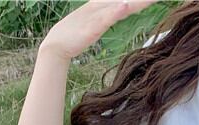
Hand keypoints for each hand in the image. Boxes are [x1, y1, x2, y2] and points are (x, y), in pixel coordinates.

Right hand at [39, 0, 161, 60]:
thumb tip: (124, 8)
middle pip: (127, 1)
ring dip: (134, 1)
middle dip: (142, 0)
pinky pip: (105, 18)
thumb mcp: (98, 23)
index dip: (141, 1)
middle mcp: (100, 7)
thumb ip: (110, 16)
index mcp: (103, 6)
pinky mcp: (91, 27)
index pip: (127, 1)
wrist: (56, 45)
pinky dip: (115, 11)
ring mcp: (95, 16)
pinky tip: (124, 5)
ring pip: (119, 6)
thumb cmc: (76, 36)